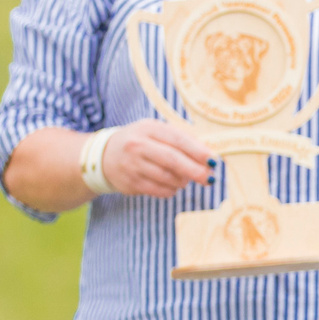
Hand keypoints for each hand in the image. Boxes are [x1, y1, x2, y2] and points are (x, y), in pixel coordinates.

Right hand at [97, 120, 215, 197]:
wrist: (105, 156)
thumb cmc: (139, 141)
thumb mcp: (155, 131)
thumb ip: (179, 138)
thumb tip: (206, 153)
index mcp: (148, 129)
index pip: (177, 140)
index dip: (197, 151)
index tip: (213, 160)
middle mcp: (138, 146)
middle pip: (172, 160)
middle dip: (195, 170)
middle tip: (209, 178)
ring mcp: (133, 166)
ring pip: (167, 178)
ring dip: (183, 181)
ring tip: (186, 178)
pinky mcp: (131, 183)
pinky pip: (159, 190)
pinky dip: (171, 190)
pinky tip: (173, 185)